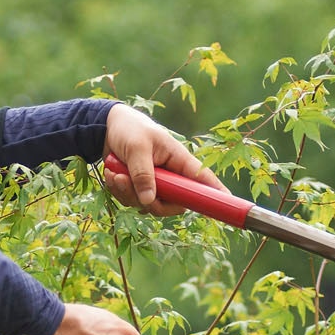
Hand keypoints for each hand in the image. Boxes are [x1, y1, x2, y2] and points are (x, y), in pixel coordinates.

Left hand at [100, 104, 229, 216]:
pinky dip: (120, 192)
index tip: (227, 203)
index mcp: (179, 160)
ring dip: (128, 194)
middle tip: (127, 183)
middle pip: (174, 204)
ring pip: (150, 205)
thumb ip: (143, 174)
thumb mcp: (137, 148)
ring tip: (116, 174)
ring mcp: (157, 184)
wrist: (108, 128)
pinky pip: (133, 202)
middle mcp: (172, 176)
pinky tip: (113, 175)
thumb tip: (149, 201)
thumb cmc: (130, 129)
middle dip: (150, 201)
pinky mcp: (140, 189)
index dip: (216, 193)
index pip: (203, 179)